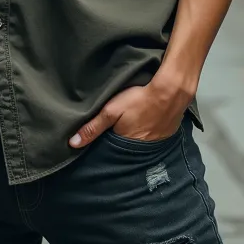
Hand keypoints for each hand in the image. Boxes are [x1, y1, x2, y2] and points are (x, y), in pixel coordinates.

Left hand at [69, 80, 188, 148]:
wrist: (170, 92)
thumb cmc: (138, 100)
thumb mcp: (111, 111)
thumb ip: (93, 127)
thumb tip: (73, 144)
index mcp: (126, 146)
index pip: (111, 152)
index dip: (105, 146)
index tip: (98, 143)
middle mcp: (142, 150)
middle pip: (126, 149)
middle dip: (120, 144)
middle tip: (114, 134)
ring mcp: (156, 143)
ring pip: (140, 145)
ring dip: (135, 139)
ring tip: (130, 130)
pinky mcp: (167, 135)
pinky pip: (154, 139)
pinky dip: (149, 135)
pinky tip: (146, 126)